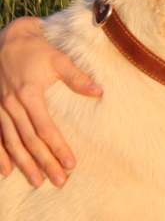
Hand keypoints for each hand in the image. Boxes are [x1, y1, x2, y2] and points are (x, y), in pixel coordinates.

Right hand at [0, 16, 101, 186]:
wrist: (8, 40)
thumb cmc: (36, 49)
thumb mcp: (58, 59)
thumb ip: (76, 77)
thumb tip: (98, 91)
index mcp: (30, 93)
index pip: (46, 128)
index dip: (58, 147)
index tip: (71, 164)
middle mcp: (12, 104)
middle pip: (29, 140)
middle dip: (44, 162)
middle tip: (58, 180)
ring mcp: (0, 108)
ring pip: (12, 142)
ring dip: (24, 164)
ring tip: (37, 181)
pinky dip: (0, 155)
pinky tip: (6, 171)